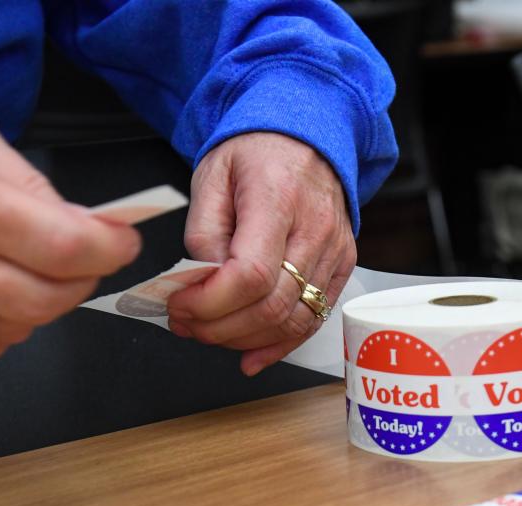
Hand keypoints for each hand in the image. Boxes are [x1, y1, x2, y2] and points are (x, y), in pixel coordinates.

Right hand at [0, 98, 140, 358]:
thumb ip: (33, 184)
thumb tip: (88, 227)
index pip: (61, 246)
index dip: (108, 248)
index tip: (120, 241)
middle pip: (45, 301)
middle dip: (81, 281)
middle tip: (82, 258)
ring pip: (15, 329)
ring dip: (36, 303)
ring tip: (17, 264)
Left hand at [170, 132, 355, 375]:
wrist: (305, 134)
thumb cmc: (256, 153)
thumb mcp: (211, 177)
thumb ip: (202, 233)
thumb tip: (197, 284)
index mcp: (278, 198)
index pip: (250, 275)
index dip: (210, 303)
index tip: (179, 304)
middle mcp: (314, 229)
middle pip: (271, 306)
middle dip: (219, 327)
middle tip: (185, 323)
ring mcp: (334, 251)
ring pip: (292, 321)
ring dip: (244, 339)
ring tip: (209, 332)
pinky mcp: (342, 266)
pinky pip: (313, 320)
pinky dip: (278, 346)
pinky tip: (249, 355)